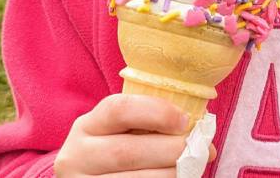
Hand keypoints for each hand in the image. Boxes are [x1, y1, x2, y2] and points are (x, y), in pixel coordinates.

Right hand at [54, 94, 215, 176]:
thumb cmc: (116, 149)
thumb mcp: (120, 132)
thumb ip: (147, 124)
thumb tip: (196, 129)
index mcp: (87, 126)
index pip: (118, 109)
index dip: (155, 112)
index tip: (184, 120)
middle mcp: (78, 155)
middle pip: (127, 152)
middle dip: (170, 150)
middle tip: (201, 150)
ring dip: (170, 174)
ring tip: (192, 168)